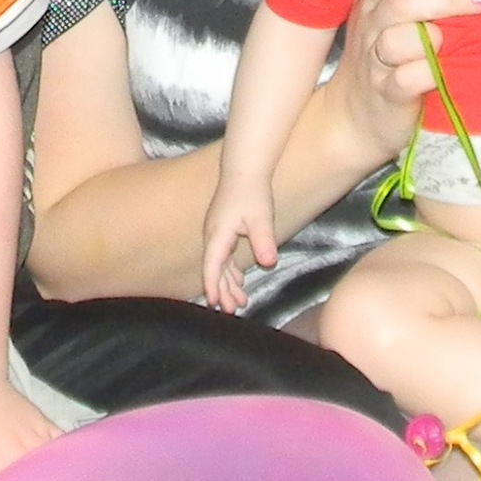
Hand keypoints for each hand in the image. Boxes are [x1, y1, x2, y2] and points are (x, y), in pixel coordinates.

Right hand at [201, 178, 278, 311]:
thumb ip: (263, 241)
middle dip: (222, 291)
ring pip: (219, 264)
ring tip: (240, 303)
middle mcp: (213, 235)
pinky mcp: (223, 229)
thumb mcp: (261, 218)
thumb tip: (268, 262)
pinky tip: (238, 281)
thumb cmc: (252, 192)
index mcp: (218, 235)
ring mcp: (216, 232)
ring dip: (228, 283)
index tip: (214, 304)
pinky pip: (223, 256)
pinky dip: (230, 271)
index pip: (212, 266)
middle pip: (214, 269)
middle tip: (233, 311)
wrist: (245, 169)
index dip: (212, 286)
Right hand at [322, 0, 480, 160]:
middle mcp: (369, 28)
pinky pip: (405, 79)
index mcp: (371, 2)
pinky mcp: (386, 95)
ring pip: (397, 40)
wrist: (355, 116)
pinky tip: (445, 72)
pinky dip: (428, 72)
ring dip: (433, 36)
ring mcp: (375, 63)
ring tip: (460, 39)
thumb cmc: (388, 60)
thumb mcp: (391, 22)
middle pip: (401, 2)